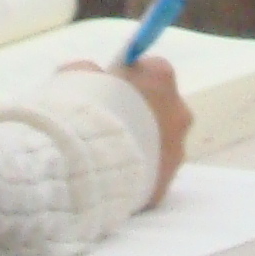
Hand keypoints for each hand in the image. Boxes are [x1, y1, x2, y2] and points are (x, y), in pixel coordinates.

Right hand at [74, 55, 190, 201]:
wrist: (84, 164)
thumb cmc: (83, 112)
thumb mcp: (76, 77)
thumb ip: (90, 74)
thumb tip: (93, 77)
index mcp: (161, 79)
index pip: (152, 70)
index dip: (129, 80)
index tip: (109, 90)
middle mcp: (179, 113)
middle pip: (162, 110)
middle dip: (139, 115)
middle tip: (108, 124)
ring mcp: (176, 152)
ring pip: (160, 145)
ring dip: (139, 147)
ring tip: (105, 155)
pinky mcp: (164, 184)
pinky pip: (150, 175)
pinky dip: (135, 174)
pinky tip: (110, 177)